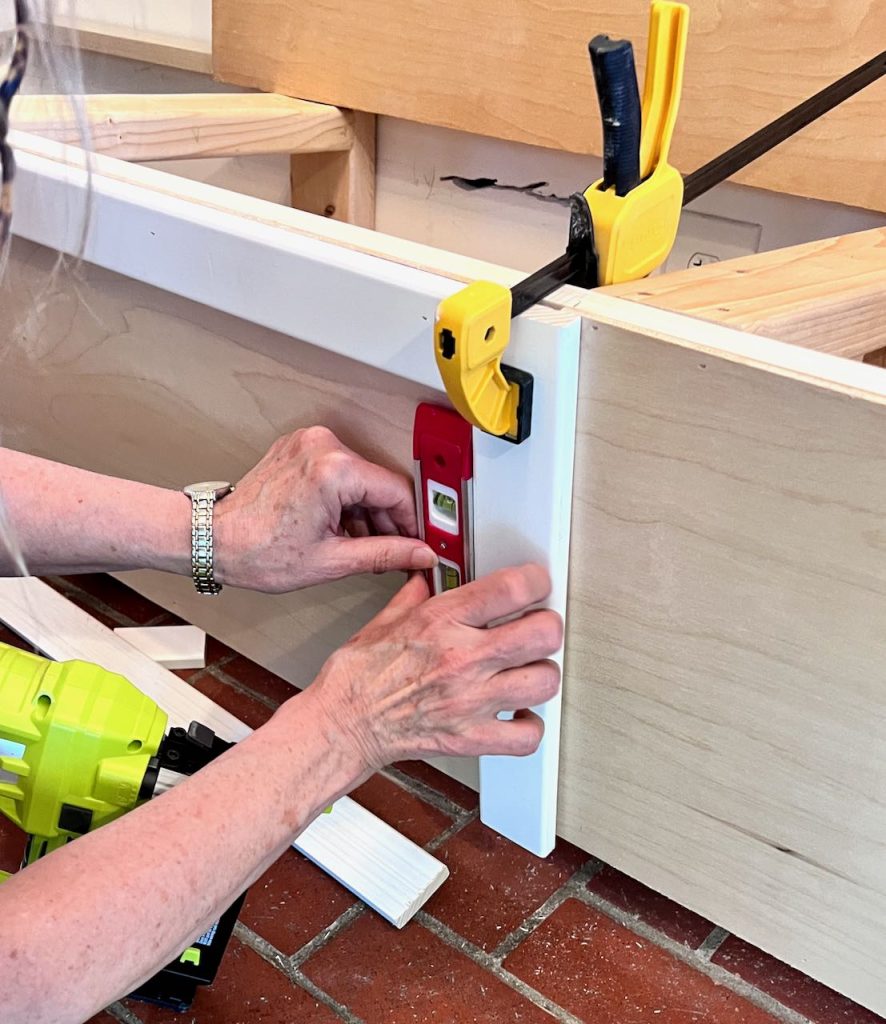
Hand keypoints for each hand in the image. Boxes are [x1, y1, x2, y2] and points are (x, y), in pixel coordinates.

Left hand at [213, 426, 436, 592]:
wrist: (211, 540)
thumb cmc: (257, 551)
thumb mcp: (331, 560)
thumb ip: (385, 554)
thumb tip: (421, 554)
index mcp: (334, 470)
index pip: (397, 492)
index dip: (413, 524)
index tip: (420, 544)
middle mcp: (323, 446)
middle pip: (379, 484)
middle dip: (388, 521)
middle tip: (393, 553)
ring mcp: (309, 443)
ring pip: (360, 478)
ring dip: (366, 512)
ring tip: (358, 546)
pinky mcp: (299, 448)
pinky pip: (339, 472)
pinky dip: (345, 500)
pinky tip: (340, 528)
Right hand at [307, 563, 562, 770]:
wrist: (342, 724)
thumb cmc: (357, 677)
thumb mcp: (384, 620)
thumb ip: (415, 595)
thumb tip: (427, 578)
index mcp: (442, 622)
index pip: (512, 588)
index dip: (536, 581)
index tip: (536, 584)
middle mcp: (462, 658)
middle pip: (543, 633)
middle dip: (546, 625)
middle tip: (536, 627)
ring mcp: (470, 701)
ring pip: (544, 681)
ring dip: (542, 673)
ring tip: (528, 670)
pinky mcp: (470, 738)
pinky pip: (526, 736)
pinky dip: (530, 726)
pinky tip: (519, 714)